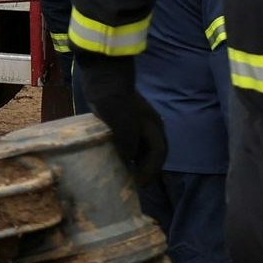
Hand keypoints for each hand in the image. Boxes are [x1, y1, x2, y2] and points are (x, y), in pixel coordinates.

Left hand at [73, 53, 165, 190]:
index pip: (159, 155)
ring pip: (141, 149)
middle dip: (147, 170)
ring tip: (125, 177)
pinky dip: (126, 155)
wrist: (104, 78)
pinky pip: (129, 143)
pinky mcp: (124, 123)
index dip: (151, 171)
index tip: (139, 184)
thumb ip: (128, 143)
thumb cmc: (114, 100)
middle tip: (134, 185)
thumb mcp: (122, 124)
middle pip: (153, 154)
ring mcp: (137, 125)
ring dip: (136, 163)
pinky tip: (115, 161)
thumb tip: (129, 159)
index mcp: (154, 127)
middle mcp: (149, 127)